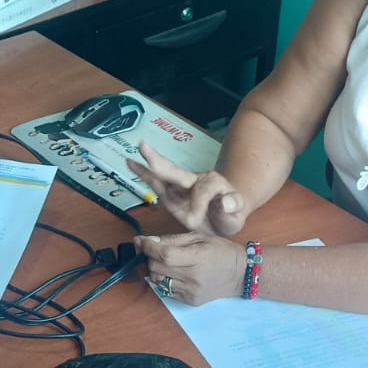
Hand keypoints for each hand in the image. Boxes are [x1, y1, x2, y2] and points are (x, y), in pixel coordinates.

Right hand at [128, 143, 248, 236]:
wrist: (224, 216)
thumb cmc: (229, 215)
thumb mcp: (237, 214)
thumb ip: (233, 207)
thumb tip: (224, 201)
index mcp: (213, 183)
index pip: (201, 192)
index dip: (198, 206)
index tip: (197, 220)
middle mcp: (195, 179)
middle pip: (177, 171)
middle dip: (160, 162)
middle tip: (144, 147)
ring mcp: (180, 185)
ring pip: (164, 173)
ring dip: (150, 162)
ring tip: (137, 148)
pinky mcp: (170, 193)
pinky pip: (155, 182)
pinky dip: (143, 173)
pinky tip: (130, 162)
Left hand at [135, 233, 245, 305]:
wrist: (241, 274)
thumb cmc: (220, 251)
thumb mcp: (199, 237)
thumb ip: (171, 239)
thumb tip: (143, 241)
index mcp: (198, 258)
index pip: (165, 255)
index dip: (148, 247)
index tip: (141, 241)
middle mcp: (193, 278)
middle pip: (157, 268)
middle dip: (151, 258)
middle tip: (158, 252)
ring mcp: (191, 292)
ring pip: (158, 281)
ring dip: (156, 270)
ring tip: (168, 263)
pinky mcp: (190, 301)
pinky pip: (166, 290)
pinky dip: (165, 280)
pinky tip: (176, 274)